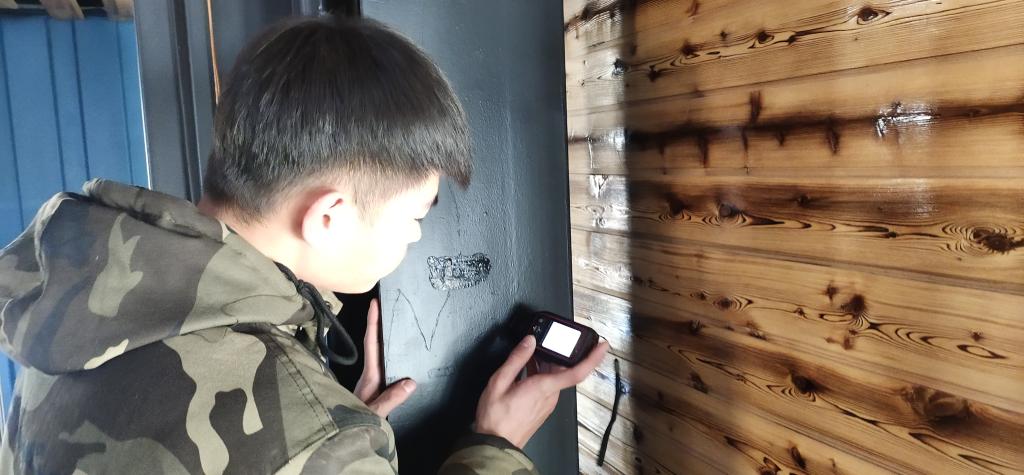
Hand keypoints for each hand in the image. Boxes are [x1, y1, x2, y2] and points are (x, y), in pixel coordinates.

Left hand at [354, 298, 416, 416]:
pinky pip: (388, 366)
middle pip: (376, 343)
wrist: (347, 439)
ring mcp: (374, 381)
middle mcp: (371, 374)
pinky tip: (405, 353)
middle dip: (381, 324)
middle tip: (391, 304)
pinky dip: (394, 355)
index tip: (375, 303)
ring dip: (388, 338)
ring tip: (400, 321)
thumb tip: (411, 381)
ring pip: (381, 354)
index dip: (373, 323)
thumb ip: (390, 399)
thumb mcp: (375, 413)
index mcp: (370, 375)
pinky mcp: (378, 389)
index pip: (371, 344)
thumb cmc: (357, 423)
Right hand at [475, 335, 608, 447]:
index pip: (577, 372)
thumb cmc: (495, 418)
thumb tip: (530, 341)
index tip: (602, 345)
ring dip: (549, 362)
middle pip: (565, 370)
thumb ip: (517, 359)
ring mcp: (548, 403)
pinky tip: (530, 366)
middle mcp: (550, 396)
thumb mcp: (499, 382)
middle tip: (551, 338)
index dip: (593, 358)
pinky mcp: (543, 408)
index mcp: (543, 387)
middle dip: (560, 352)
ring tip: (534, 350)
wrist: (495, 444)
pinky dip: (543, 372)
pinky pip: (550, 385)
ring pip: (556, 377)